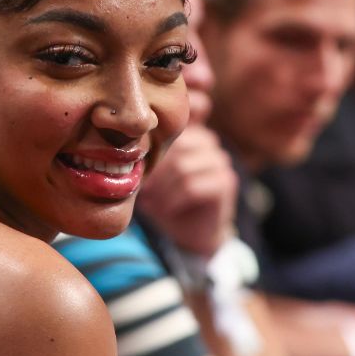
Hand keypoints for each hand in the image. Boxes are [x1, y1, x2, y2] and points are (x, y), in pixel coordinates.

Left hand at [137, 125, 237, 256]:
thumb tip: (129, 151)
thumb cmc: (167, 200)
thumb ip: (145, 156)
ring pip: (182, 167)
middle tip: (144, 192)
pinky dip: (173, 201)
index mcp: (188, 132)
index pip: (175, 123)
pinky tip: (167, 210)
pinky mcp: (225, 181)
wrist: (193, 232)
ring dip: (162, 190)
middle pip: (175, 147)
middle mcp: (208, 141)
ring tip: (153, 204)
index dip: (160, 140)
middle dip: (155, 173)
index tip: (144, 163)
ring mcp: (220, 160)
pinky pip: (191, 186)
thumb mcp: (151, 176)